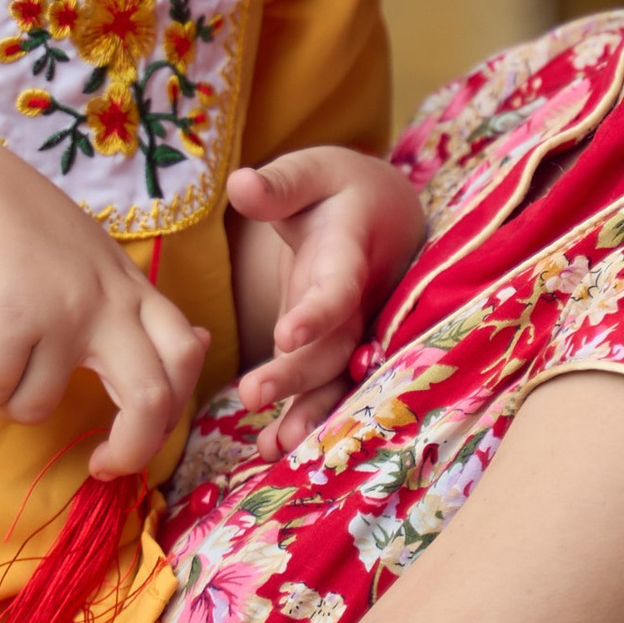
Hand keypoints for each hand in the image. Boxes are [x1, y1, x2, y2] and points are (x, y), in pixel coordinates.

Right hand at [0, 139, 209, 478]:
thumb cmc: (23, 228)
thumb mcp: (95, 260)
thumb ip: (137, 305)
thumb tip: (199, 343)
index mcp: (133, 288)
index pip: (186, 357)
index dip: (173, 412)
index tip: (139, 435)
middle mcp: (109, 299)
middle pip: (152, 400)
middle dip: (132, 451)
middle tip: (103, 467)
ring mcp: (63, 309)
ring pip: (44, 406)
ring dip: (15, 400)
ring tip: (0, 355)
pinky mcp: (13, 318)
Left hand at [228, 148, 425, 453]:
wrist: (383, 212)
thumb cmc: (338, 189)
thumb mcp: (312, 171)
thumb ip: (280, 184)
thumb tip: (239, 185)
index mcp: (351, 252)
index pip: (338, 286)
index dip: (317, 312)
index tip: (285, 334)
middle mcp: (360, 301)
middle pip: (335, 345)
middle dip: (298, 375)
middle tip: (251, 395)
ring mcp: (353, 330)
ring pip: (337, 378)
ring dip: (309, 414)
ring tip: (275, 448)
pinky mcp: (337, 349)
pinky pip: (327, 389)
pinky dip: (306, 420)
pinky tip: (272, 451)